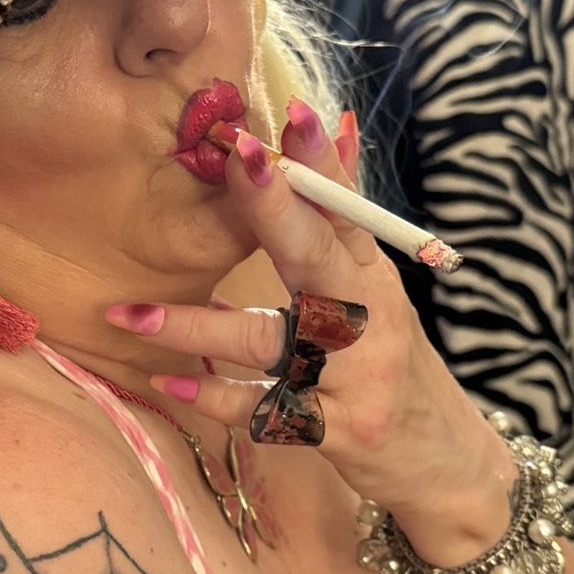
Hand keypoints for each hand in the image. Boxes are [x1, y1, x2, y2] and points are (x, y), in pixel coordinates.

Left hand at [107, 100, 513, 547]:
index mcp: (371, 276)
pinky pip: (267, 413)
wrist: (444, 462)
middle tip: (237, 155)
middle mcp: (367, 317)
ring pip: (269, 341)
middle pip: (319, 256)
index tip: (290, 111)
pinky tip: (171, 383)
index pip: (347, 208)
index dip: (322, 160)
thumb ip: (344, 226)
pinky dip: (218, 399)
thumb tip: (337, 127)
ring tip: (129, 314)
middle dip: (277, 205)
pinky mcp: (338, 430)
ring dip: (198, 328)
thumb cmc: (390, 365)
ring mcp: (354, 376)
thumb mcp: (376, 292)